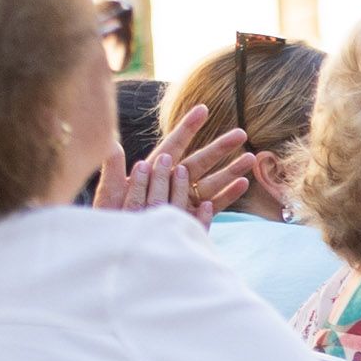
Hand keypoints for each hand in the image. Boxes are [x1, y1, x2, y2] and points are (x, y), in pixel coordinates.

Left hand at [91, 105, 252, 219]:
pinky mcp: (191, 219)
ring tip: (251, 159)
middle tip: (241, 133)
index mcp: (154, 173)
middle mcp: (172, 184)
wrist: (120, 250)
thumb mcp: (109, 196)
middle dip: (220, 148)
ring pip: (212, 182)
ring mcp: (184, 201)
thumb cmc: (111, 220)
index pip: (174, 146)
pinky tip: (242, 185)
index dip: (188, 128)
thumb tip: (111, 144)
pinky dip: (227, 196)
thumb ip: (114, 172)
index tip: (203, 110)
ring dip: (231, 171)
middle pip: (200, 162)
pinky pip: (213, 206)